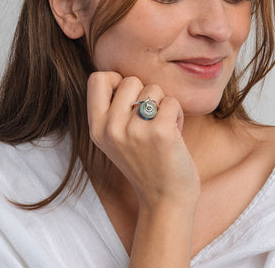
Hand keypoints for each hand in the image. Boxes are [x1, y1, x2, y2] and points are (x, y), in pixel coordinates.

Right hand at [87, 71, 199, 207]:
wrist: (164, 198)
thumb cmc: (143, 162)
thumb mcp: (114, 138)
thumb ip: (112, 109)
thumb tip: (121, 76)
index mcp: (96, 128)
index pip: (96, 78)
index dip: (116, 80)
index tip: (129, 98)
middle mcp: (111, 128)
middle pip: (130, 80)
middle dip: (145, 94)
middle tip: (149, 118)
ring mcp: (134, 131)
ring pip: (153, 88)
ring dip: (163, 104)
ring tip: (161, 127)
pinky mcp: (160, 133)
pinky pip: (172, 101)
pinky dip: (177, 114)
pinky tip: (174, 133)